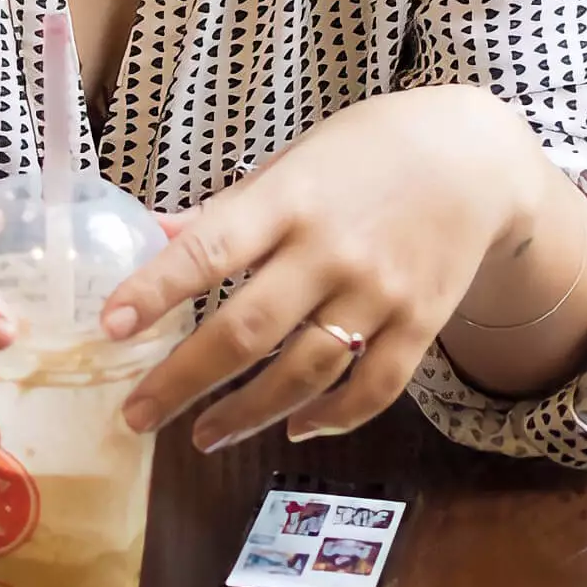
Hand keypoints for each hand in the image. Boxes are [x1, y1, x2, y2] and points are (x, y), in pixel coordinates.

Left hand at [101, 86, 547, 451]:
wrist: (476, 158)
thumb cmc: (369, 151)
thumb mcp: (294, 161)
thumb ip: (230, 209)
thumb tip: (155, 238)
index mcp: (292, 198)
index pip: (211, 248)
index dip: (157, 290)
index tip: (110, 326)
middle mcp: (333, 249)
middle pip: (248, 330)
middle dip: (182, 380)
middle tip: (134, 416)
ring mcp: (380, 292)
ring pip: (304, 372)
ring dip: (247, 414)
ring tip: (203, 435)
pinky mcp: (420, 324)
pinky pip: (372, 388)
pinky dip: (330, 418)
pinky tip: (291, 429)